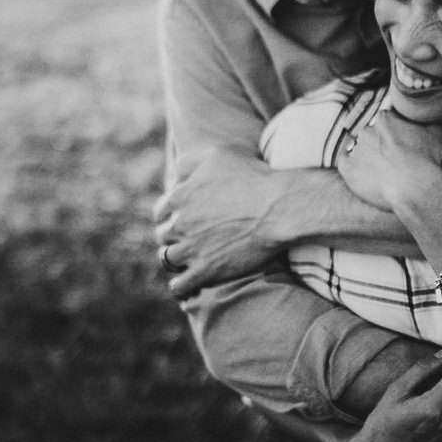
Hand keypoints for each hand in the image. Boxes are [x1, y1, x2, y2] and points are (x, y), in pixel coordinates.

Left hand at [153, 147, 287, 296]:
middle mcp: (181, 223)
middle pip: (163, 235)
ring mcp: (192, 248)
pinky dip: (179, 285)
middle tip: (181, 240)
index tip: (176, 220)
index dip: (168, 215)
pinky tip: (183, 285)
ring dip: (173, 260)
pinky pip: (180, 284)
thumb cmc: (253, 177)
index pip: (162, 210)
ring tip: (181, 263)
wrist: (278, 208)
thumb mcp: (216, 155)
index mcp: (181, 196)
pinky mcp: (206, 270)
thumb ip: (189, 162)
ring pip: (168, 259)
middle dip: (170, 237)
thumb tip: (174, 173)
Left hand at [337, 108, 441, 212]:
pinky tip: (364, 173)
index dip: (392, 133)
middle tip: (390, 159)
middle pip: (370, 134)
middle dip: (378, 144)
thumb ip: (427, 114)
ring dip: (366, 156)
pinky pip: (344, 162)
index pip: (384, 121)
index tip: (398, 144)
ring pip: (358, 148)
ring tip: (380, 170)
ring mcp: (356, 149)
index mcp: (385, 118)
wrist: (415, 189)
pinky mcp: (347, 168)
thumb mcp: (436, 130)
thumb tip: (427, 107)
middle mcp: (366, 130)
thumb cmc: (427, 160)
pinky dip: (352, 166)